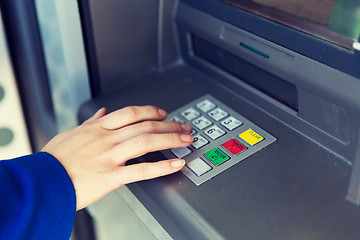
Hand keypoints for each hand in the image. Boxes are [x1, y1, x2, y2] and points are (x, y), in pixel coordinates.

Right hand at [42, 106, 192, 209]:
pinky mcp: (111, 176)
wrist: (41, 181)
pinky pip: (142, 170)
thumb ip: (90, 122)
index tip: (163, 113)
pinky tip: (176, 164)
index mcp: (98, 128)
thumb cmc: (54, 159)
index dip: (151, 111)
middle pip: (145, 125)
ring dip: (171, 139)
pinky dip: (162, 166)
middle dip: (169, 124)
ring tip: (186, 140)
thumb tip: (103, 113)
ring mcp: (110, 156)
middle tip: (184, 126)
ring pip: (147, 141)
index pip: (131, 112)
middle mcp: (107, 138)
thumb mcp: (71, 133)